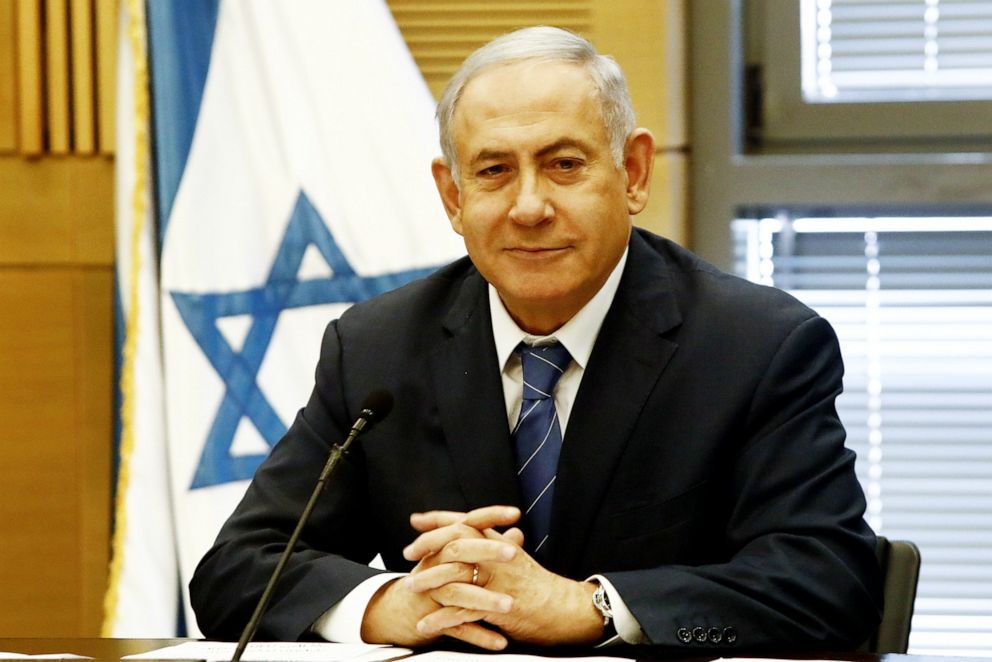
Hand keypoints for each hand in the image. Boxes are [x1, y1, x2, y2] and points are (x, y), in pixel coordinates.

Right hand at [360, 506, 521, 649]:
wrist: (399, 608)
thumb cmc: (434, 578)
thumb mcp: (458, 559)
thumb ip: (489, 545)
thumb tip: (516, 534)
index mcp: (446, 544)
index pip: (469, 522)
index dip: (491, 515)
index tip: (515, 513)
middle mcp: (436, 562)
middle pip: (460, 550)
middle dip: (488, 551)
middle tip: (514, 553)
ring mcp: (432, 590)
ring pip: (459, 592)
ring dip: (486, 600)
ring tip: (509, 605)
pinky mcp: (432, 617)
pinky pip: (456, 626)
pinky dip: (479, 635)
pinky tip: (499, 642)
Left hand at [405, 507, 604, 645]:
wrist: (563, 608)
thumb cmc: (539, 586)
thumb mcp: (517, 558)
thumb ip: (496, 544)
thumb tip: (476, 533)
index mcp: (500, 542)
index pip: (466, 522)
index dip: (440, 519)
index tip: (417, 520)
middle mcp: (497, 556)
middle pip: (457, 541)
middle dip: (428, 545)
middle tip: (408, 553)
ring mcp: (497, 580)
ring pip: (455, 574)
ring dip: (428, 582)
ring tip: (409, 589)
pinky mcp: (498, 606)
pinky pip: (462, 611)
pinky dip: (441, 619)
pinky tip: (426, 625)